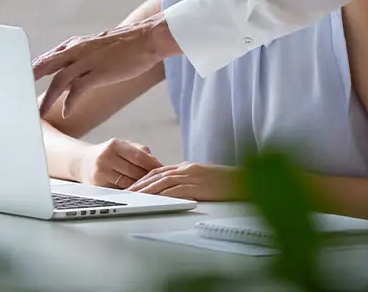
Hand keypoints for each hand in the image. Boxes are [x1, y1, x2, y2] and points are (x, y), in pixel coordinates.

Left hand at [33, 12, 180, 117]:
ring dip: (46, 99)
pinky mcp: (99, 71)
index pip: (48, 58)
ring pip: (58, 81)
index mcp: (77, 44)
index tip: (22, 84)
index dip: (34, 72)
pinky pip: (78, 90)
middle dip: (29, 83)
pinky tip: (65, 113)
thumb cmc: (128, 45)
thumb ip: (82, 58)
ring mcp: (88, 60)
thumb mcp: (99, 47)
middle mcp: (78, 50)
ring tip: (37, 115)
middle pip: (45, 67)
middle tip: (16, 99)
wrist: (149, 38)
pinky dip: (69, 102)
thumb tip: (71, 77)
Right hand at [76, 138, 162, 188]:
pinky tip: (140, 193)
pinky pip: (120, 191)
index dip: (153, 163)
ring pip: (128, 183)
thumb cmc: (108, 153)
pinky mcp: (98, 187)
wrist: (82, 162)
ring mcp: (101, 174)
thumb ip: (140, 151)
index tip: (164, 169)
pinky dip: (132, 192)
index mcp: (114, 145)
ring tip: (154, 187)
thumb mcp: (122, 145)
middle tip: (162, 181)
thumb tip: (157, 162)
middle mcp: (106, 159)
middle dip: (149, 177)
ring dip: (142, 186)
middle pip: (134, 171)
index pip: (138, 156)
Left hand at [127, 162, 242, 201]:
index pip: (159, 171)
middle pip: (156, 175)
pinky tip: (152, 200)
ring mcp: (191, 176)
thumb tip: (174, 191)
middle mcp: (186, 169)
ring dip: (145, 189)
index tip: (132, 186)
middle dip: (139, 184)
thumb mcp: (203, 179)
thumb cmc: (225, 183)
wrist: (242, 182)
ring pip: (162, 181)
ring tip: (133, 197)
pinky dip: (161, 194)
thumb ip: (188, 181)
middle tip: (125, 193)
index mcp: (187, 167)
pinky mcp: (196, 186)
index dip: (144, 178)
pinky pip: (175, 190)